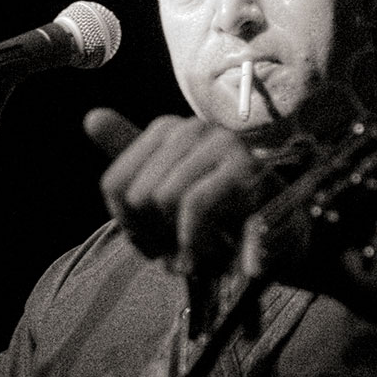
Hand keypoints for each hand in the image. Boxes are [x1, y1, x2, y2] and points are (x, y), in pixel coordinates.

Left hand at [85, 109, 284, 278]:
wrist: (284, 238)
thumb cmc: (221, 220)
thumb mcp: (169, 196)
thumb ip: (130, 162)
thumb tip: (91, 116)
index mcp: (170, 131)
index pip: (115, 186)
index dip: (131, 228)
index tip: (157, 243)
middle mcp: (195, 130)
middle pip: (141, 196)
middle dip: (161, 239)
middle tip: (188, 255)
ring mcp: (226, 146)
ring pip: (167, 199)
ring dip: (185, 246)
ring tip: (207, 258)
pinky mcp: (249, 169)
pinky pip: (198, 206)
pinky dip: (203, 242)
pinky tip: (220, 259)